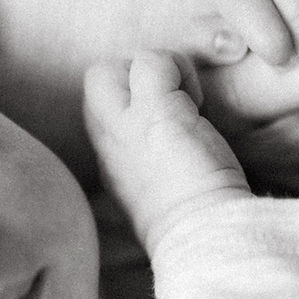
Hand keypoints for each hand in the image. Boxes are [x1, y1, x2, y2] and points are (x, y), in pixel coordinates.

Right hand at [82, 50, 248, 252]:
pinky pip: (154, 60)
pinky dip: (181, 70)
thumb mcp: (157, 192)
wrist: (202, 239)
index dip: (135, 101)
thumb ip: (152, 162)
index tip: (168, 125)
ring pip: (117, 65)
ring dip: (161, 71)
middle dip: (135, 75)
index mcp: (110, 161)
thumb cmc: (193, 223)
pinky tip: (200, 107)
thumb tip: (182, 135)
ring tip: (190, 105)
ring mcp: (126, 125)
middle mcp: (109, 140)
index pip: (102, 109)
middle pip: (96, 79)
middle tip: (173, 102)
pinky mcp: (155, 112)